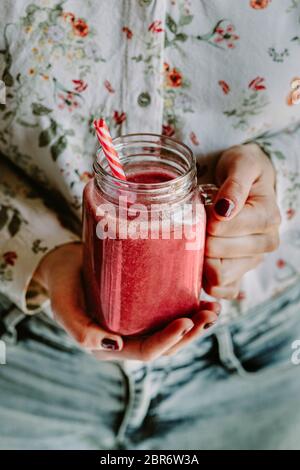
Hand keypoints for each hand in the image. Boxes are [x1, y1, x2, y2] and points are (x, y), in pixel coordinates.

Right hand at [34, 243, 219, 360]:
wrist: (65, 265)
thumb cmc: (63, 285)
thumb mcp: (64, 306)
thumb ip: (81, 329)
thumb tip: (114, 346)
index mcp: (110, 346)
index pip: (146, 351)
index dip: (168, 341)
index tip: (186, 321)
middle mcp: (128, 338)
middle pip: (166, 344)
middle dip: (191, 332)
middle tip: (210, 313)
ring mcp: (138, 323)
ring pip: (172, 330)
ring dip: (196, 323)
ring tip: (214, 308)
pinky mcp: (144, 307)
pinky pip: (169, 312)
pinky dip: (189, 307)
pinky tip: (203, 297)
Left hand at [204, 143, 280, 298]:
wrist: (249, 180)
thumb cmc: (244, 170)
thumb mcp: (242, 164)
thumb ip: (234, 185)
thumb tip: (224, 209)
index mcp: (267, 218)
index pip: (225, 229)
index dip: (204, 220)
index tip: (201, 208)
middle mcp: (265, 243)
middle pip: (218, 254)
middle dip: (199, 239)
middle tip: (195, 224)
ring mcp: (253, 261)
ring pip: (219, 276)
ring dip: (200, 259)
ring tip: (196, 240)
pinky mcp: (241, 274)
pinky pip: (222, 291)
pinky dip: (205, 279)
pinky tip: (198, 260)